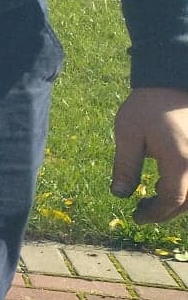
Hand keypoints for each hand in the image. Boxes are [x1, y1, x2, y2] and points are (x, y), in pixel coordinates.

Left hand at [109, 87, 187, 223]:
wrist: (171, 82)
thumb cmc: (147, 106)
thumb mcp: (128, 135)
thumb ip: (125, 166)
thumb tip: (118, 195)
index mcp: (180, 162)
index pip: (172, 200)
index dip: (155, 214)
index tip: (136, 216)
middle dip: (165, 212)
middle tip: (140, 210)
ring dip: (177, 202)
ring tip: (151, 198)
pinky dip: (185, 190)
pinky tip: (164, 183)